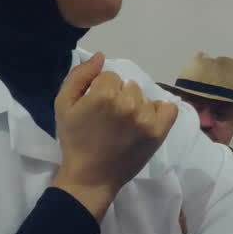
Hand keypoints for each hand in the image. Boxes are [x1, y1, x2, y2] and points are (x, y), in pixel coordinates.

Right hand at [53, 53, 178, 220]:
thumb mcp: (63, 105)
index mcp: (104, 94)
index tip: (96, 108)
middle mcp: (128, 103)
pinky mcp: (158, 133)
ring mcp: (146, 118)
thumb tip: (101, 56)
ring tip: (125, 125)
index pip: (109, 76)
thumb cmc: (74, 140)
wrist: (90, 177)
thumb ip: (79, 76)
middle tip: (109, 119)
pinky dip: (160, 111)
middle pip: (129, 85)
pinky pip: (169, 109)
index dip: (100, 90)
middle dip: (119, 96)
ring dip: (136, 106)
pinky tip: (147, 120)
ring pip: (145, 97)